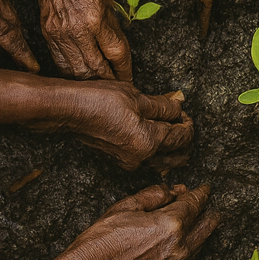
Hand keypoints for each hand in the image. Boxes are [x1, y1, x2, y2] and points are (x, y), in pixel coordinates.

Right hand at [23, 0, 132, 80]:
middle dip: (110, 82)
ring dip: (92, 83)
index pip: (116, 53)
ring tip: (101, 87)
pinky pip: (62, 64)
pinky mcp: (49, 37)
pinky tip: (81, 79)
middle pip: (97, 69)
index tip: (130, 78)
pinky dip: (73, 74)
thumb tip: (117, 49)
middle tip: (118, 89)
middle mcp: (79, 31)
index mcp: (97, 19)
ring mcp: (61, 36)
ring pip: (78, 72)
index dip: (125, 70)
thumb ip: (112, 25)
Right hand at [33, 83, 193, 169]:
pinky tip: (157, 142)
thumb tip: (180, 105)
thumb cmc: (101, 100)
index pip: (182, 137)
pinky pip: (148, 161)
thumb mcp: (138, 97)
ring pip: (163, 162)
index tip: (185, 113)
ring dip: (173, 150)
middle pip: (177, 156)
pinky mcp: (120, 159)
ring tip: (174, 132)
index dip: (188, 123)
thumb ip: (164, 106)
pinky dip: (158, 153)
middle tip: (184, 123)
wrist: (70, 110)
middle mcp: (142, 157)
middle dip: (186, 141)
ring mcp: (130, 161)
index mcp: (150, 142)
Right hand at [73, 183, 220, 259]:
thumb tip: (170, 192)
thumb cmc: (104, 237)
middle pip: (204, 226)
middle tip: (210, 205)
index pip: (193, 205)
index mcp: (171, 224)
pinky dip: (190, 246)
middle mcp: (177, 246)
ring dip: (203, 231)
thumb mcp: (127, 205)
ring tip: (207, 222)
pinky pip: (185, 258)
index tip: (205, 189)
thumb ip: (154, 195)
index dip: (200, 194)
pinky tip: (188, 241)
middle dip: (208, 213)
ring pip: (198, 245)